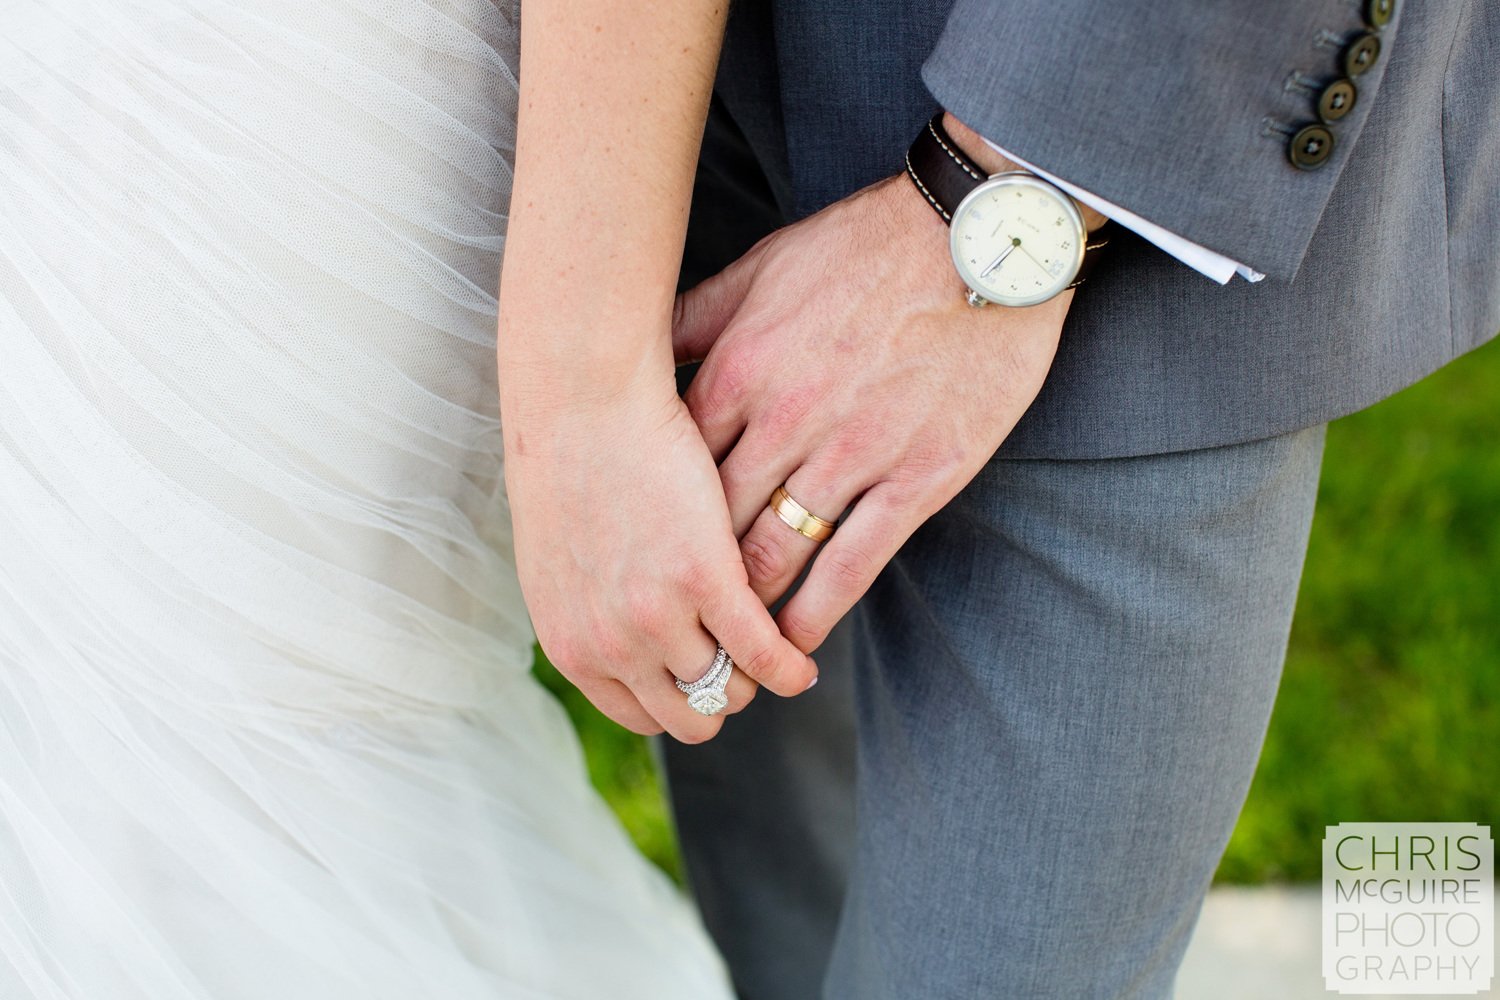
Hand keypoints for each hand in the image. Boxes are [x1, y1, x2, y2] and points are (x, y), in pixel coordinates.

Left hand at [500, 362, 817, 742]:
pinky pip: (764, 652)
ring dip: (756, 679)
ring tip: (779, 654)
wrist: (580, 397)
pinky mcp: (709, 579)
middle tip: (745, 667)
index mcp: (571, 644)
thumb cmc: (569, 459)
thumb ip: (589, 607)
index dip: (677, 703)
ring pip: (728, 687)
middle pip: (686, 714)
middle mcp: (610, 645)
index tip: (704, 680)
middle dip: (719, 698)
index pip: (637, 713)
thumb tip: (618, 631)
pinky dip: (789, 666)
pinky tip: (803, 661)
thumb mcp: (560, 558)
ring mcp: (658, 617)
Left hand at [671, 172, 1071, 653]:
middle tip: (665, 623)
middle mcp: (784, 421)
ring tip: (723, 648)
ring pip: (774, 555)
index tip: (636, 559)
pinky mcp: (916, 479)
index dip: (649, 524)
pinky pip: (852, 564)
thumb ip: (695, 318)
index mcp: (738, 371)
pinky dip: (814, 611)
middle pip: (712, 526)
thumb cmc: (864, 247)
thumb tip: (637, 350)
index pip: (671, 471)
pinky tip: (793, 642)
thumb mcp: (762, 267)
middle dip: (685, 582)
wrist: (978, 238)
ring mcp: (851, 454)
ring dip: (743, 611)